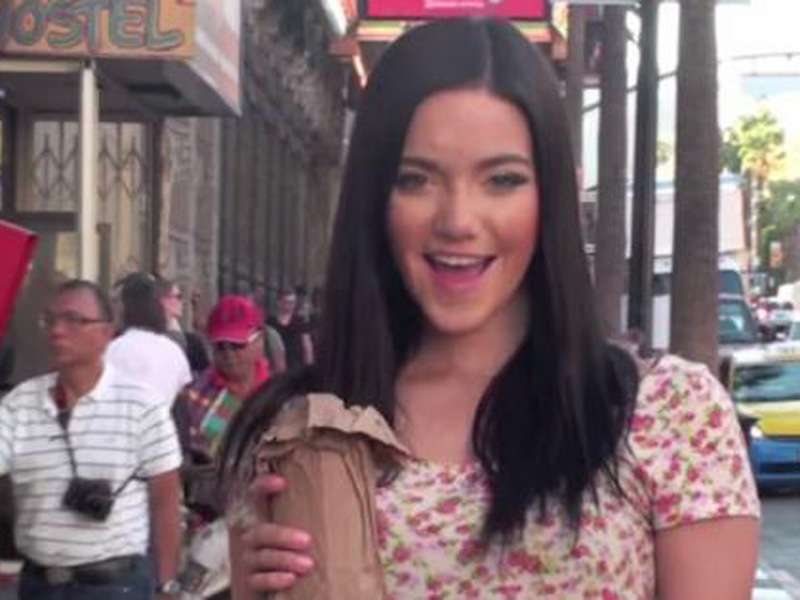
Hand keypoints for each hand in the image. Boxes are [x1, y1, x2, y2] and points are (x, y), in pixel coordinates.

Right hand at [240, 475, 314, 592]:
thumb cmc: (297, 548)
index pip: (256, 495)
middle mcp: (252, 536)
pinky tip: (290, 579)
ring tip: (308, 565)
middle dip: (283, 536)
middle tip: (308, 541)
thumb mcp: (299, 528)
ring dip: (285, 560)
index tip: (282, 482)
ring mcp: (249, 559)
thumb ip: (308, 514)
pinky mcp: (250, 583)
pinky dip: (274, 579)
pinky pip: (258, 581)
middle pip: (261, 532)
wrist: (279, 583)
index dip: (263, 486)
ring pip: (262, 556)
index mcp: (262, 517)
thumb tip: (342, 499)